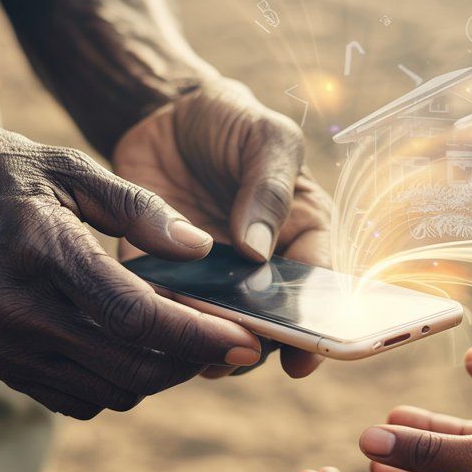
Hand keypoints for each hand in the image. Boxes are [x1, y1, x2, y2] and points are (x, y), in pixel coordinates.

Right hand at [0, 123, 262, 418]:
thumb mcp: (66, 165)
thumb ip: (138, 207)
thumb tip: (200, 250)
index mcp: (38, 249)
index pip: (133, 316)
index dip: (198, 337)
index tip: (245, 340)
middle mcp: (15, 310)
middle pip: (128, 368)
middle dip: (191, 364)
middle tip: (230, 343)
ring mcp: (2, 346)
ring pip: (109, 392)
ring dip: (159, 375)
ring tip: (187, 339)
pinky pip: (78, 398)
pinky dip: (119, 381)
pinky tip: (137, 346)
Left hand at [112, 80, 331, 378]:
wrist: (166, 113)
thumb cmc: (234, 122)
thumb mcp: (267, 138)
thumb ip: (269, 188)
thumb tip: (258, 250)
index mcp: (302, 235)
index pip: (316, 292)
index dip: (312, 330)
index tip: (300, 359)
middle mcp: (261, 269)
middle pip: (266, 323)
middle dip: (254, 344)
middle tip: (237, 352)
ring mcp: (211, 278)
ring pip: (214, 328)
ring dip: (206, 345)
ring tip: (196, 354)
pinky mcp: (160, 274)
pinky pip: (161, 307)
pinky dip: (159, 324)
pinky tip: (155, 330)